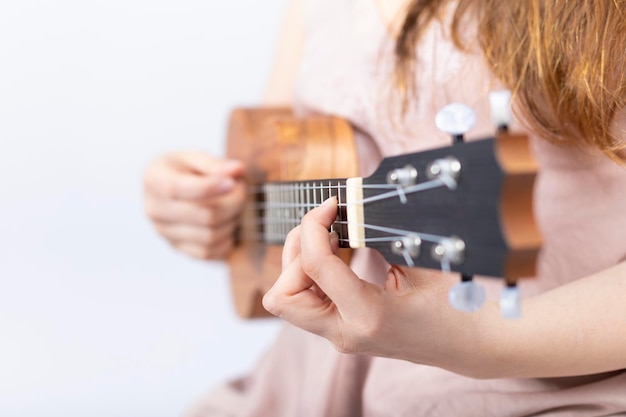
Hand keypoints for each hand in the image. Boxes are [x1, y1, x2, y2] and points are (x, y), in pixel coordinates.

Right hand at [143, 151, 245, 259]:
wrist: (169, 186)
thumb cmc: (183, 169)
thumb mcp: (194, 156)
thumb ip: (214, 164)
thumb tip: (236, 170)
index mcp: (154, 180)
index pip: (179, 189)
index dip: (210, 188)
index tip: (233, 182)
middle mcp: (154, 209)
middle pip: (203, 215)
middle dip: (232, 202)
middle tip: (241, 189)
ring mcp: (164, 232)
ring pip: (210, 236)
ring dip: (232, 221)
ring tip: (235, 205)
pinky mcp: (177, 248)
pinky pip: (208, 253)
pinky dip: (226, 240)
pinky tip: (228, 223)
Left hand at [262, 197, 487, 373]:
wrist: (470, 346)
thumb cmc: (457, 306)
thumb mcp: (421, 263)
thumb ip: (379, 236)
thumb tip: (349, 206)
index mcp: (368, 316)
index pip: (314, 265)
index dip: (314, 225)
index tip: (331, 203)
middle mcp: (345, 332)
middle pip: (281, 296)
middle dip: (294, 252)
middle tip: (323, 226)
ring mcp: (340, 335)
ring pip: (286, 300)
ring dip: (298, 262)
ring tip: (329, 237)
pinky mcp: (341, 329)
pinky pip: (305, 300)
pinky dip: (310, 272)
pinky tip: (336, 253)